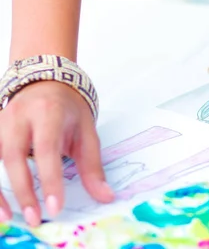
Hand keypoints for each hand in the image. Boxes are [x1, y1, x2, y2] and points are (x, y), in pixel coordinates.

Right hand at [0, 81, 112, 225]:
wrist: (46, 82)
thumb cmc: (68, 110)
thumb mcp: (86, 131)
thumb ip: (92, 165)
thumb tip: (105, 196)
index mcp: (49, 111)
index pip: (47, 148)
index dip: (50, 179)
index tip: (55, 207)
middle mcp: (19, 115)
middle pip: (14, 154)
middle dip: (23, 189)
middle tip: (35, 218)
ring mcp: (0, 122)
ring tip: (7, 218)